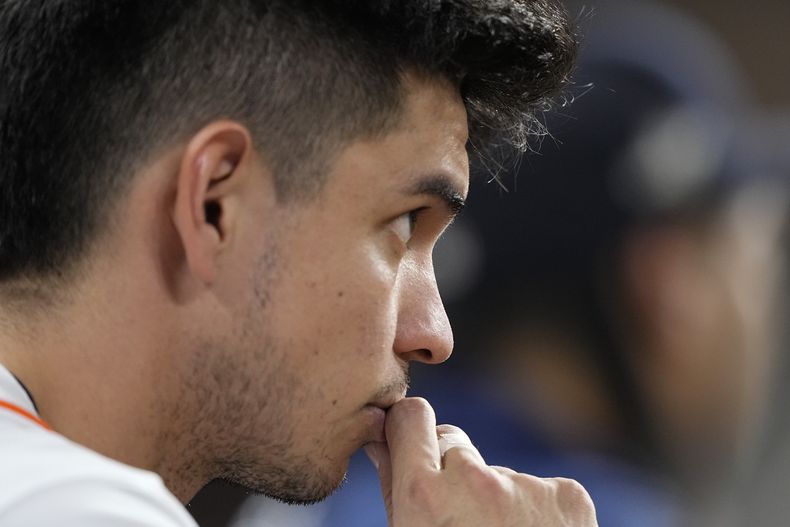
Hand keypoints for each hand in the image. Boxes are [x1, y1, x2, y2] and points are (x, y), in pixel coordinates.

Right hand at [364, 397, 597, 526]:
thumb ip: (393, 489)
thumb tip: (381, 443)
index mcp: (425, 496)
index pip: (410, 418)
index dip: (409, 430)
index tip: (410, 438)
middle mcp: (475, 482)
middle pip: (453, 441)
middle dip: (451, 469)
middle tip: (460, 518)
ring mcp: (525, 487)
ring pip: (497, 472)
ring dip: (495, 497)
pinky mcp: (568, 495)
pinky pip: (540, 488)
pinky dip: (537, 510)